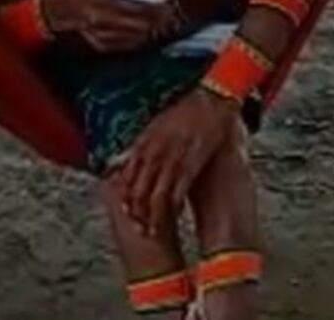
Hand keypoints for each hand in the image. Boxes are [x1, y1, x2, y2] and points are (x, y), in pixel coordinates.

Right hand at [43, 0, 171, 52]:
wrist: (55, 11)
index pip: (139, 7)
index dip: (157, 9)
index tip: (168, 6)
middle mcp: (103, 18)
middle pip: (141, 24)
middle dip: (158, 22)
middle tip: (169, 16)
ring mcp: (101, 35)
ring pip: (135, 37)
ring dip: (151, 32)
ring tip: (160, 25)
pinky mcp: (99, 45)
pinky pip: (125, 45)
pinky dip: (137, 40)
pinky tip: (144, 34)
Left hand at [119, 88, 238, 233]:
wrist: (209, 102)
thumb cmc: (184, 111)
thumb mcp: (158, 124)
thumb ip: (145, 142)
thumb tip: (134, 157)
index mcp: (144, 142)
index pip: (126, 177)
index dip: (124, 197)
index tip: (125, 212)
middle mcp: (153, 153)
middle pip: (138, 191)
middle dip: (136, 213)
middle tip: (138, 229)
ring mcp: (170, 161)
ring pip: (154, 197)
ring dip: (153, 217)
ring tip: (153, 232)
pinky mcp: (189, 166)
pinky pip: (176, 194)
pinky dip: (173, 209)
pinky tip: (174, 217)